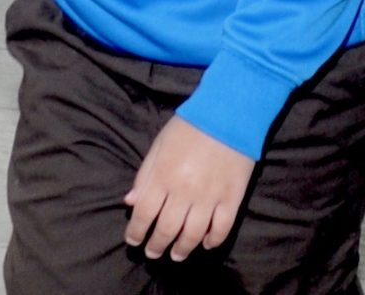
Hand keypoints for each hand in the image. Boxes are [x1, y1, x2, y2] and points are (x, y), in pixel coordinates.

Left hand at [125, 115, 253, 260]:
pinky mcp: (232, 196)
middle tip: (153, 252)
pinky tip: (205, 243)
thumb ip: (145, 174)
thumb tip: (131, 202)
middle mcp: (184, 190)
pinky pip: (221, 228)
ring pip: (192, 235)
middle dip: (156, 246)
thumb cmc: (191, 124)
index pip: (144, 214)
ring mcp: (210, 196)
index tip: (134, 240)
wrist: (230, 110)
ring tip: (176, 255)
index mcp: (163, 175)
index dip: (136, 232)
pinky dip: (212, 240)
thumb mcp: (160, 143)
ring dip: (181, 250)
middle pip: (166, 229)